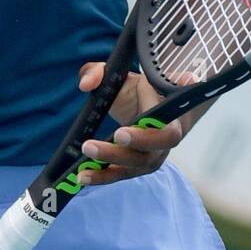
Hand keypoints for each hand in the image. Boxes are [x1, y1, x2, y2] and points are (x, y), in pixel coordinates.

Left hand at [71, 61, 192, 187]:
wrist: (150, 106)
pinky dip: (102, 176)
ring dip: (109, 167)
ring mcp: (154, 155)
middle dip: (123, 151)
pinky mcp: (139, 166)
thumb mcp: (120, 75)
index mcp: (169, 110)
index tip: (120, 133)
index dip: (145, 134)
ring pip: (136, 165)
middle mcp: (167, 137)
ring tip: (83, 167)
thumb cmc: (138, 90)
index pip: (164, 127)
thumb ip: (99, 72)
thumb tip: (86, 84)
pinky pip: (123, 174)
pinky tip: (81, 176)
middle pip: (152, 151)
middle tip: (94, 146)